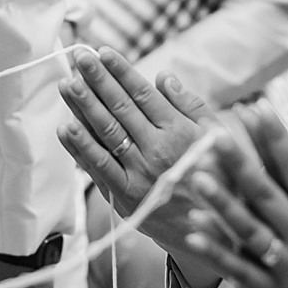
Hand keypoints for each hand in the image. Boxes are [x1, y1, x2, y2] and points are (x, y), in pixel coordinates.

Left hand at [56, 48, 210, 253]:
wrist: (219, 235)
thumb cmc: (221, 179)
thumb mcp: (218, 137)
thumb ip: (191, 105)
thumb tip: (164, 77)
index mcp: (180, 132)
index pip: (143, 95)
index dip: (121, 71)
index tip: (103, 52)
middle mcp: (157, 151)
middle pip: (120, 109)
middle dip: (96, 80)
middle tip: (78, 58)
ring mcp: (139, 174)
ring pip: (105, 134)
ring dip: (83, 108)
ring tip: (67, 84)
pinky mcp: (127, 197)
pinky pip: (99, 168)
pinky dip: (80, 148)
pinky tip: (66, 127)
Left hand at [178, 103, 287, 287]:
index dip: (274, 137)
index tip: (255, 108)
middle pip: (266, 194)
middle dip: (239, 161)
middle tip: (213, 133)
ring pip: (247, 230)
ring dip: (220, 202)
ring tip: (195, 176)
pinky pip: (241, 270)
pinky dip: (216, 251)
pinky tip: (193, 230)